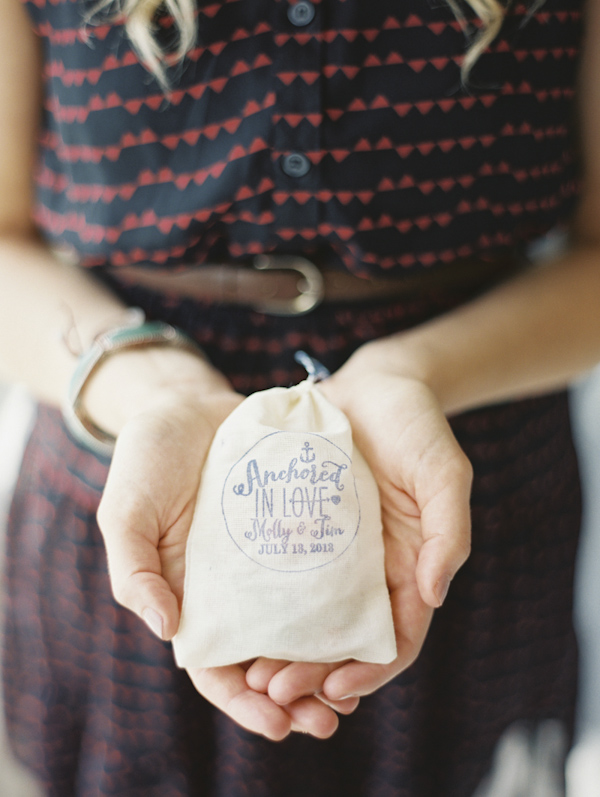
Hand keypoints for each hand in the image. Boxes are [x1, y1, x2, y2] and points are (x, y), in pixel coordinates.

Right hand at [94, 349, 349, 739]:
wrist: (188, 405)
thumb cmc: (147, 461)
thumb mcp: (126, 514)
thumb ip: (135, 571)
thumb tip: (167, 628)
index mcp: (190, 599)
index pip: (215, 670)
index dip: (243, 703)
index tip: (277, 724)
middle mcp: (235, 591)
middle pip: (267, 659)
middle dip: (297, 696)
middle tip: (331, 718)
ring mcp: (269, 562)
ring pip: (302, 626)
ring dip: (327, 660)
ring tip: (360, 681)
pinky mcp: (297, 529)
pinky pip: (324, 573)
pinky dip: (342, 603)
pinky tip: (369, 618)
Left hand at [245, 348, 471, 705]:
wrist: (371, 383)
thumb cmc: (416, 426)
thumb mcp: (443, 472)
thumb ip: (448, 531)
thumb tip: (432, 595)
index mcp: (407, 567)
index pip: (395, 638)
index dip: (371, 670)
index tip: (338, 688)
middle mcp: (366, 570)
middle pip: (342, 640)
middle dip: (314, 674)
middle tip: (274, 690)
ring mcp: (328, 552)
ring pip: (305, 619)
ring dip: (282, 652)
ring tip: (249, 673)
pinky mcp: (296, 528)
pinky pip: (278, 576)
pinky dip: (263, 607)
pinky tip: (236, 619)